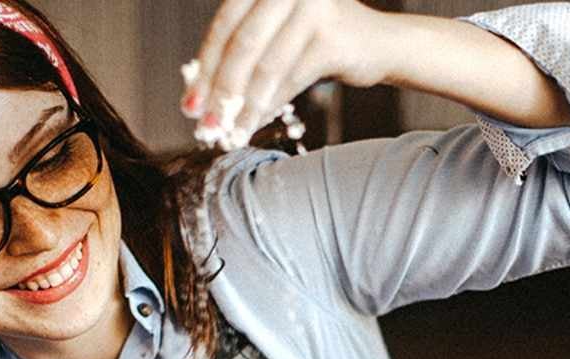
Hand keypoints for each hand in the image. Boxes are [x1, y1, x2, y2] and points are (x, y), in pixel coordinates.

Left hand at [183, 0, 386, 140]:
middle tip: (205, 126)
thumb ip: (240, 52)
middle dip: (221, 92)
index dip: (205, 67)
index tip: (190, 104)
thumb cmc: (318, 40)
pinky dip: (270, 106)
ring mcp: (313, 6)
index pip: (226, 24)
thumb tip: (197, 100)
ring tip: (230, 134)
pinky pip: (290, 79)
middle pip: (243, 45)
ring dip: (244, 107)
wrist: (378, 43)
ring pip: (266, 66)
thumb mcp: (274, 35)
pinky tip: (256, 124)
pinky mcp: (331, 36)